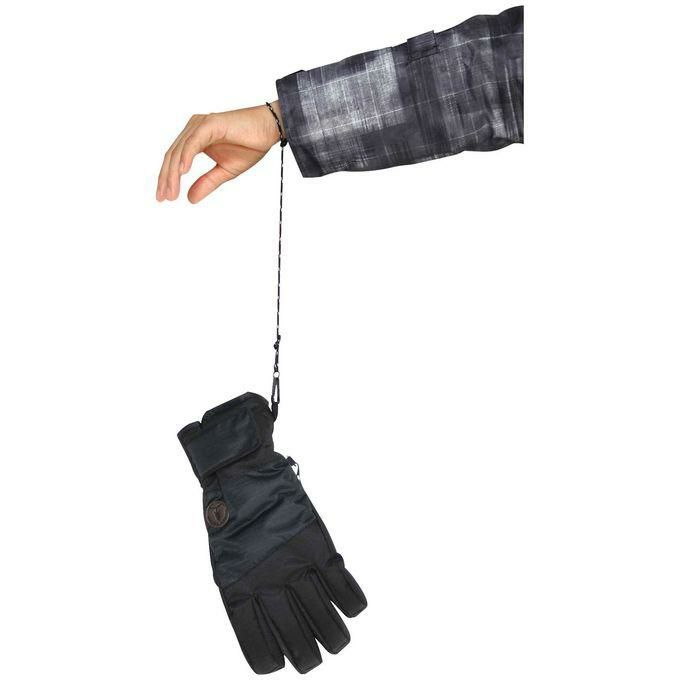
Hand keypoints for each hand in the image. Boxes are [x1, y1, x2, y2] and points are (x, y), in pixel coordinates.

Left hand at [156, 101, 283, 203]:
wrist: (269, 130)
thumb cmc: (250, 146)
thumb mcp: (225, 171)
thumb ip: (206, 183)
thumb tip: (190, 199)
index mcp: (195, 139)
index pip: (175, 160)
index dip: (167, 179)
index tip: (164, 197)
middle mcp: (194, 129)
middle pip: (173, 156)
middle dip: (166, 178)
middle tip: (163, 197)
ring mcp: (200, 125)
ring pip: (180, 150)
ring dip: (173, 172)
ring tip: (172, 191)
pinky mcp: (210, 123)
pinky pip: (194, 142)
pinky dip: (186, 156)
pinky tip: (183, 172)